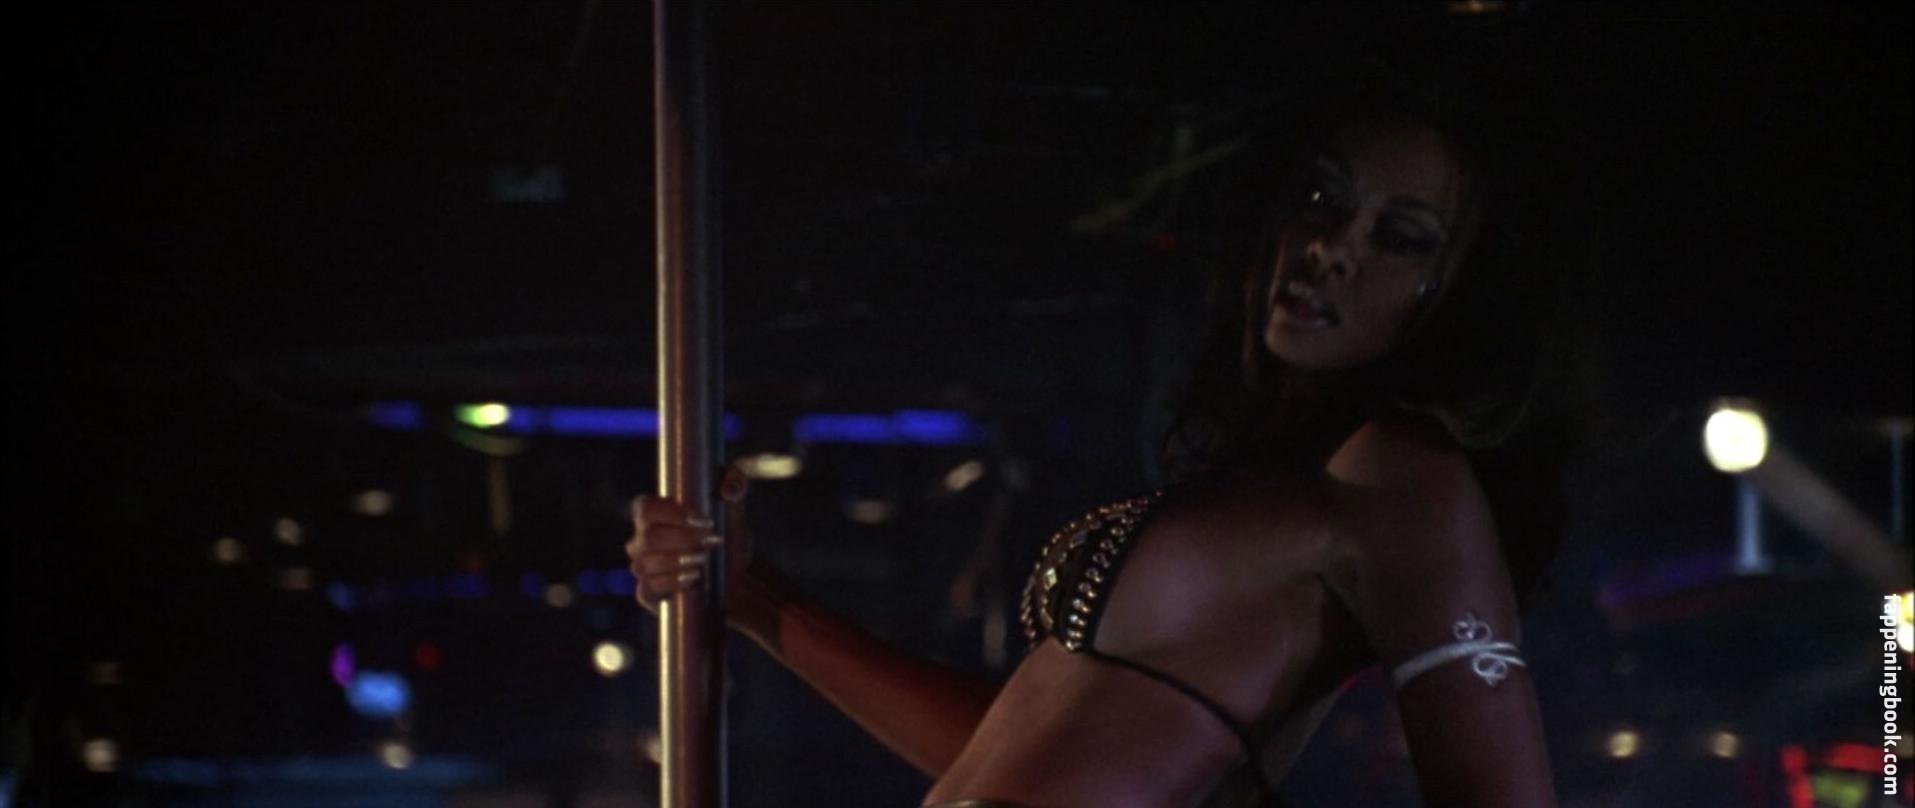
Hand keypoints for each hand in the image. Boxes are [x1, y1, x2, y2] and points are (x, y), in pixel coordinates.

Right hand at [625, 464, 755, 613]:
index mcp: (654, 514)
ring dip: (679, 561)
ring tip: (705, 560)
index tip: (703, 520)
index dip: (671, 513)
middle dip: (683, 539)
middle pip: (649, 537)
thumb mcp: (735, 509)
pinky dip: (671, 583)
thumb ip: (735, 484)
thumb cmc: (728, 537)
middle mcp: (642, 540)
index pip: (645, 508)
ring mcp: (643, 567)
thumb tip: (729, 485)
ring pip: (646, 564)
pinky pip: (647, 588)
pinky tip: (692, 578)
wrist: (737, 575)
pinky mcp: (648, 593)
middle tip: (711, 542)